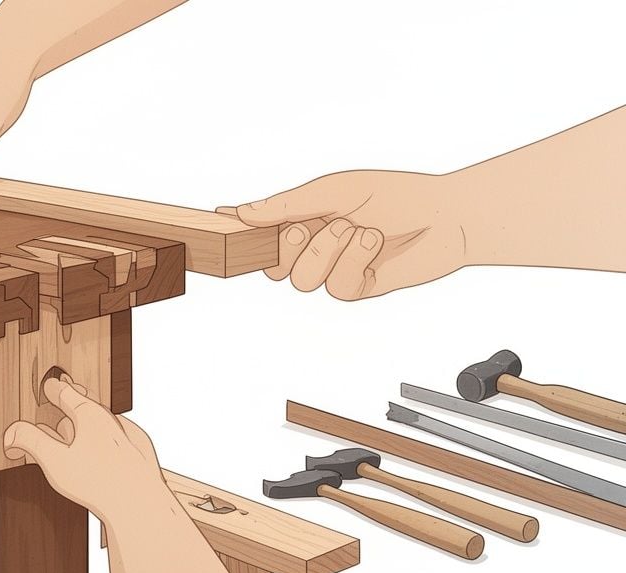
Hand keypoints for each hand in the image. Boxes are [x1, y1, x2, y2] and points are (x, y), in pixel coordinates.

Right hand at [2, 373, 166, 521]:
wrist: (141, 505)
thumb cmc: (100, 483)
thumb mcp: (55, 460)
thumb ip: (31, 442)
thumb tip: (12, 433)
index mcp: (91, 415)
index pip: (68, 395)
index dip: (55, 390)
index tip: (50, 384)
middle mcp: (112, 421)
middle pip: (88, 405)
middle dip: (74, 401)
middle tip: (65, 394)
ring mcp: (129, 437)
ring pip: (104, 423)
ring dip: (88, 422)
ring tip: (75, 428)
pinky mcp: (141, 455)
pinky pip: (119, 439)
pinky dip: (105, 440)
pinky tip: (101, 453)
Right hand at [231, 170, 468, 299]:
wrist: (446, 214)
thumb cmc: (394, 195)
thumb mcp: (333, 190)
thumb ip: (286, 205)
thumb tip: (241, 212)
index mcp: (304, 221)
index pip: (261, 234)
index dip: (241, 232)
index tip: (220, 221)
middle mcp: (315, 249)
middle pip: (273, 267)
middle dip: (289, 245)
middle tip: (313, 224)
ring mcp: (335, 271)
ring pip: (302, 281)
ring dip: (328, 250)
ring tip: (356, 229)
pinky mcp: (359, 288)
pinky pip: (337, 288)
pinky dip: (354, 261)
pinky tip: (373, 242)